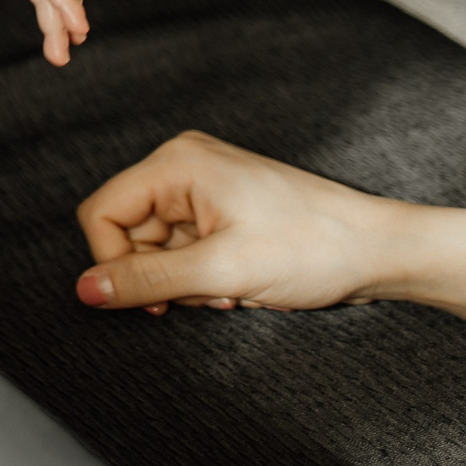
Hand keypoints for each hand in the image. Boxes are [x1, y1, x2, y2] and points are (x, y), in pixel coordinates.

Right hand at [75, 131, 409, 315]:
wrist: (381, 251)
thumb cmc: (313, 248)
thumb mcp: (222, 272)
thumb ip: (146, 280)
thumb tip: (84, 290)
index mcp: (176, 163)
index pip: (103, 213)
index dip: (116, 263)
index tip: (155, 301)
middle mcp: (183, 165)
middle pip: (131, 232)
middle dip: (166, 275)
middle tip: (213, 294)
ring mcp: (204, 185)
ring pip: (160, 246)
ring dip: (190, 280)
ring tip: (236, 290)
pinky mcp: (223, 207)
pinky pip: (188, 247)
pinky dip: (208, 274)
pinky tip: (243, 284)